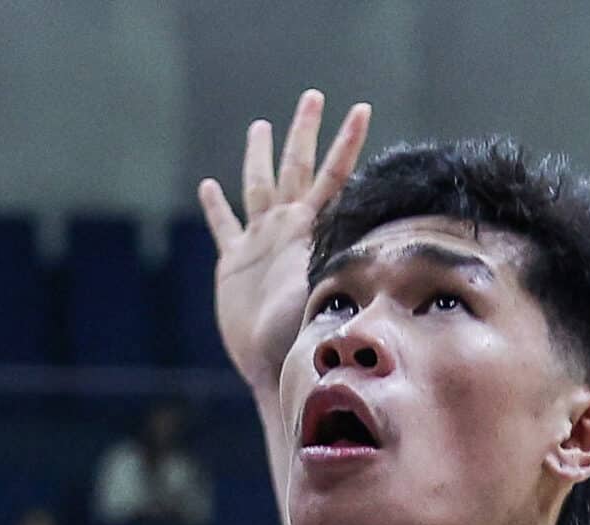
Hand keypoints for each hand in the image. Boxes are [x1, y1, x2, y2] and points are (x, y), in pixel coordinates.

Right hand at [199, 91, 370, 396]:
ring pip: (257, 186)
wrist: (272, 362)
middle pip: (294, 166)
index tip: (361, 109)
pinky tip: (209, 187)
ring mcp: (259, 243)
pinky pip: (224, 228)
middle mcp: (284, 227)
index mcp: (307, 229)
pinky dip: (216, 209)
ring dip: (260, 155)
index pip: (333, 176)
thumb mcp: (326, 295)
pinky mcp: (234, 264)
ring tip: (261, 126)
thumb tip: (379, 259)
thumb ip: (343, 268)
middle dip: (303, 132)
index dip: (346, 142)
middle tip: (314, 97)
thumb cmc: (302, 336)